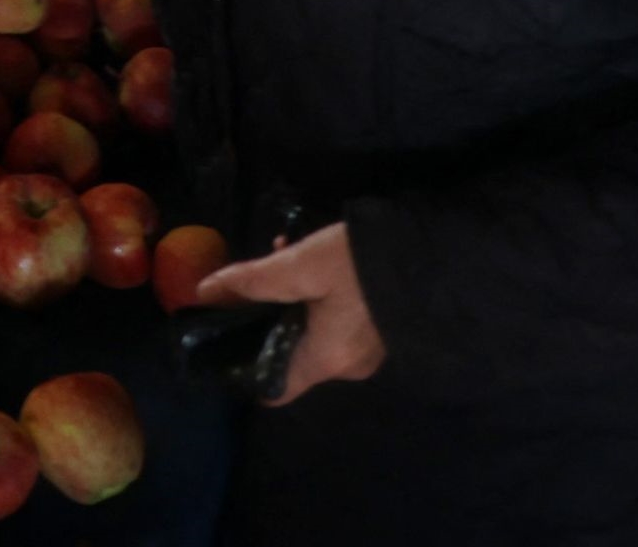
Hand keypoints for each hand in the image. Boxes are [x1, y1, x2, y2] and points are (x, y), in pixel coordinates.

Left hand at [198, 223, 385, 404]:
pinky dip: (314, 296)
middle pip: (288, 351)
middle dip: (264, 313)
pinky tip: (307, 254)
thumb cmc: (361, 265)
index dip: (243, 366)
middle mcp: (347, 366)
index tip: (221, 336)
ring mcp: (366, 350)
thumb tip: (204, 292)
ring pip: (309, 330)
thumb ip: (252, 281)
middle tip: (249, 278)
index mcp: (326, 361)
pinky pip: (334, 322)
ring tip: (279, 249)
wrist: (433, 254)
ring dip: (288, 296)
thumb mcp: (300, 266)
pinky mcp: (379, 330)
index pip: (274, 389)